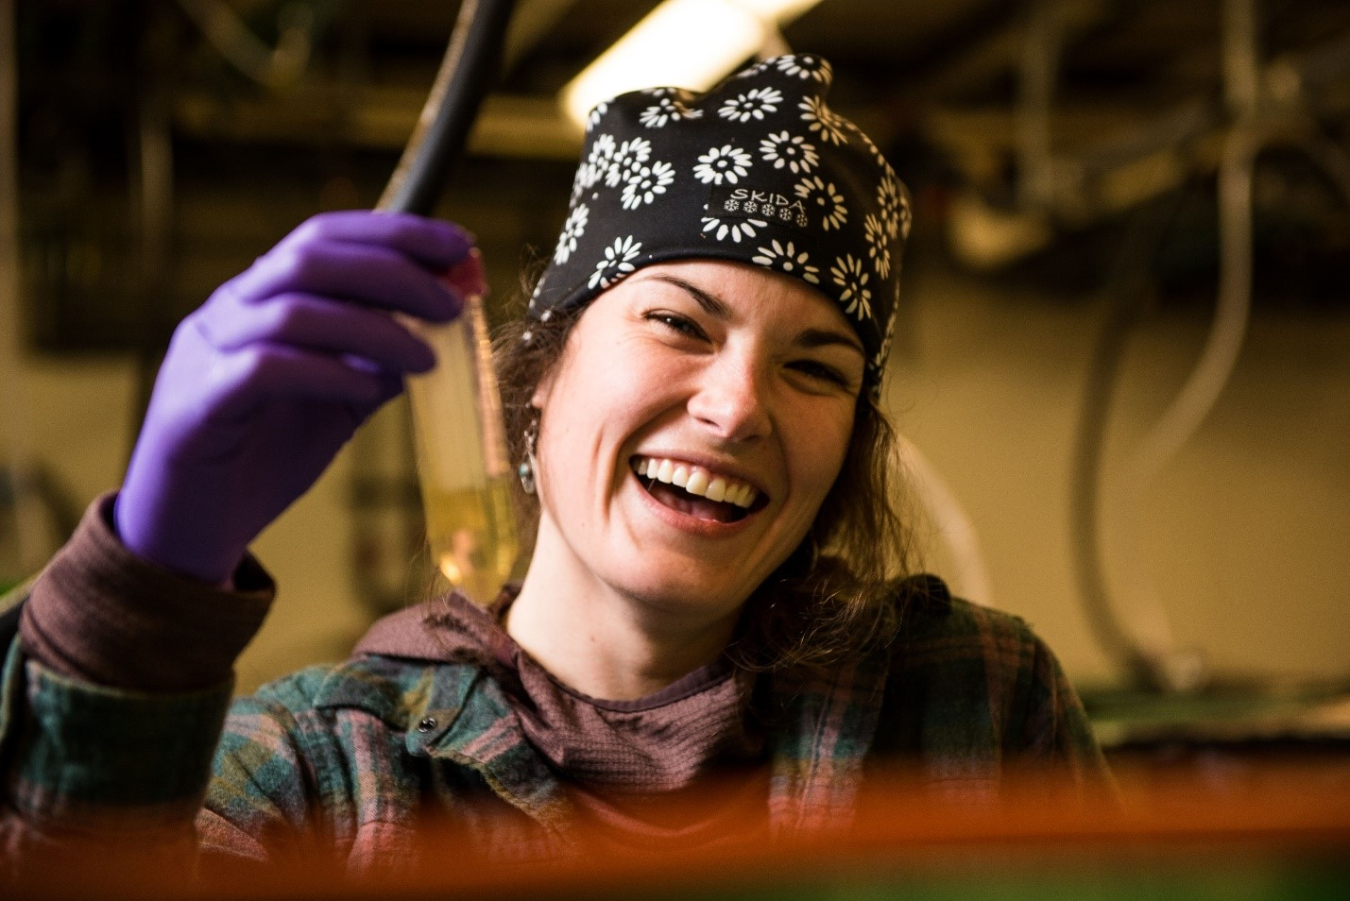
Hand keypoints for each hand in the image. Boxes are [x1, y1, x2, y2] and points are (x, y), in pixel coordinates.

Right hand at [117, 211, 472, 582]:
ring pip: (292, 311)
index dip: (394, 233)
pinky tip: (371, 389)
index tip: (459, 246)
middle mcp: (226, 311)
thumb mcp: (336, 406)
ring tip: (428, 361)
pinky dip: (328, 371)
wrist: (191, 531)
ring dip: (374, 328)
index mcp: (258, 298)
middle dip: (392, 271)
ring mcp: (204, 353)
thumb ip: (375, 367)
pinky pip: (264, 369)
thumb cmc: (263, 459)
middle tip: (452, 306)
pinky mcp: (196, 405)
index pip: (324, 237)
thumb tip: (437, 339)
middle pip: (310, 259)